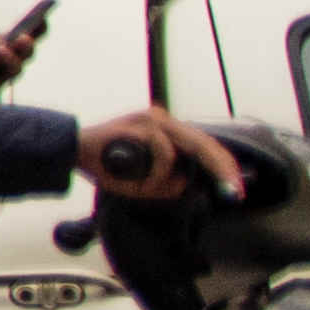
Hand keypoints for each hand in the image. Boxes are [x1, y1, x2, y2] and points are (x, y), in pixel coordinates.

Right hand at [81, 109, 243, 203]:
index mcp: (166, 131)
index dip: (224, 166)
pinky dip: (158, 171)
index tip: (237, 186)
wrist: (72, 150)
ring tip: (156, 189)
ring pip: (190, 145)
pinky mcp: (142, 124)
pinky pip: (164, 151)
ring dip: (178, 174)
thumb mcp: (144, 181)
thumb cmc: (106, 164)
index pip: (206, 145)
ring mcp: (154, 120)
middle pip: (206, 143)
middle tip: (233, 189)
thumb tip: (186, 184)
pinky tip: (143, 182)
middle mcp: (163, 121)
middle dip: (223, 168)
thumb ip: (167, 183)